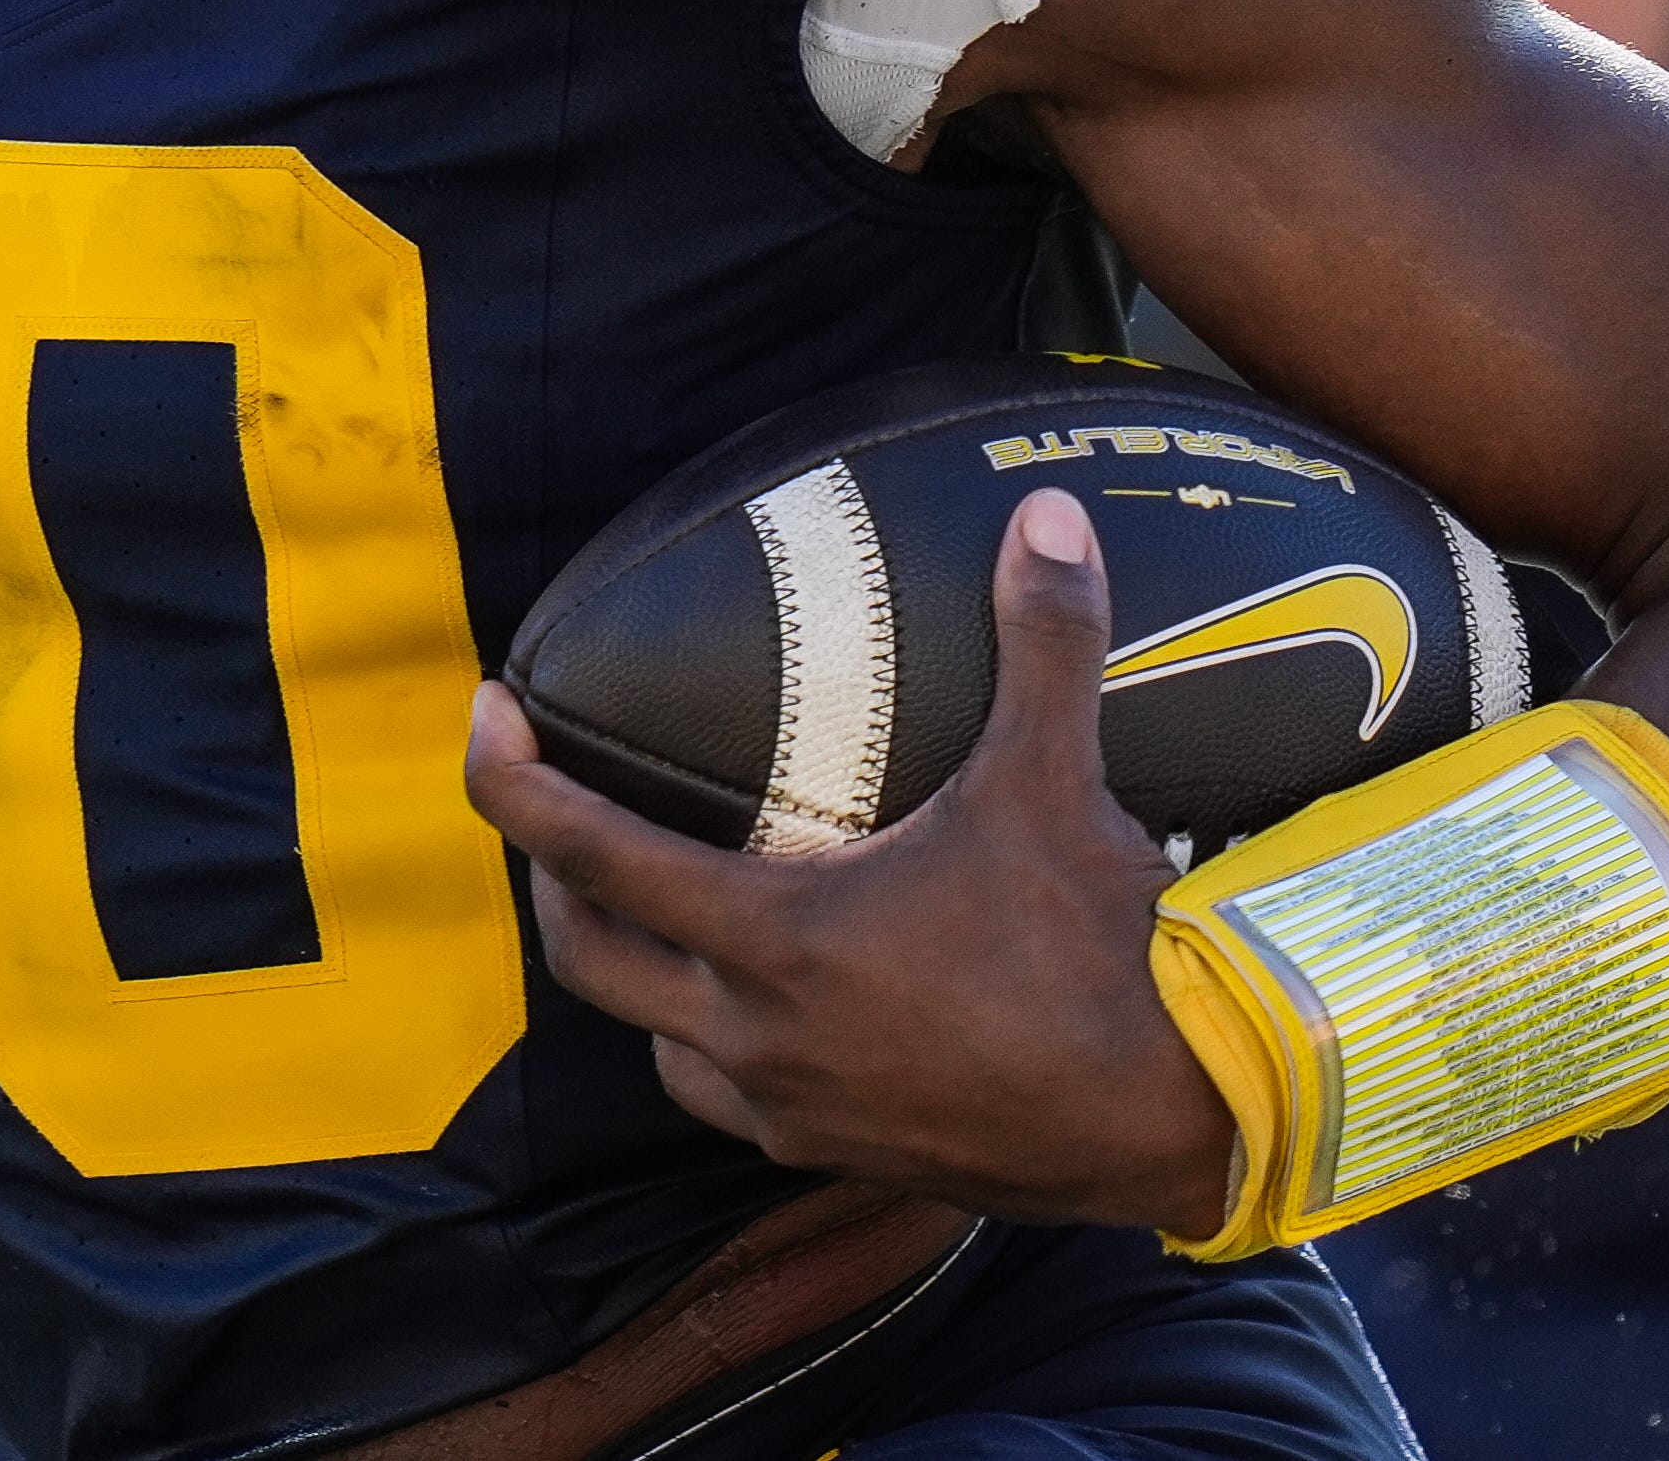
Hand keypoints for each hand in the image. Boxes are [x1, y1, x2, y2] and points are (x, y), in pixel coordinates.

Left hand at [465, 485, 1240, 1237]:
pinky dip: (717, 1050)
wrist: (1182, 1114)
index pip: (591, 854)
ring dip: (639, 975)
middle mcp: (758, 1035)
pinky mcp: (843, 1156)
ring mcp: (796, 1109)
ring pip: (655, 1043)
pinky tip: (763, 1011)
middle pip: (589, 954)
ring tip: (655, 910)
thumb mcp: (1056, 780)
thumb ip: (1042, 638)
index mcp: (774, 938)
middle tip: (552, 809)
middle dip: (550, 876)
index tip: (485, 717)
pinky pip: (733, 1104)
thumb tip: (1047, 513)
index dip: (513, 782)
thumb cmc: (1104, 952)